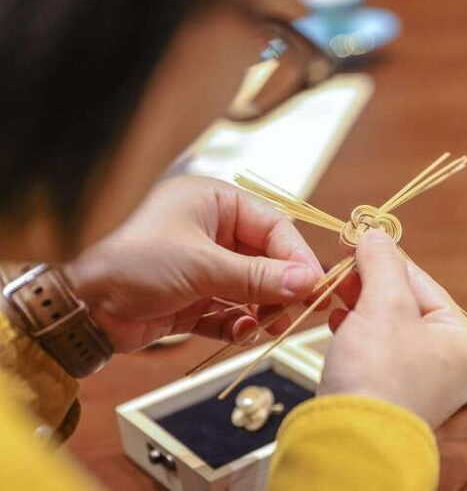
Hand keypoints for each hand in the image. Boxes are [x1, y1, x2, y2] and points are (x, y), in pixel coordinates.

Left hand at [65, 176, 322, 351]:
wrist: (84, 309)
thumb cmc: (136, 266)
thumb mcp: (204, 266)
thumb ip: (259, 276)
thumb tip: (309, 282)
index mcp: (213, 203)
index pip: (272, 225)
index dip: (296, 254)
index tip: (315, 283)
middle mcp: (211, 230)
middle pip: (265, 257)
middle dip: (281, 285)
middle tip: (301, 309)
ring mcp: (203, 264)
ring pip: (250, 286)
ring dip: (262, 307)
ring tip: (270, 325)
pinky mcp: (194, 297)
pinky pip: (230, 308)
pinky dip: (238, 322)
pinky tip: (241, 331)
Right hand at [318, 229, 466, 427]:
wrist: (350, 442)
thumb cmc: (377, 375)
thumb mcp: (383, 305)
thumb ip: (382, 263)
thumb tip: (375, 233)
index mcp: (460, 340)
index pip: (422, 282)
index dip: (385, 258)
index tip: (356, 240)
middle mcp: (446, 361)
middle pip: (404, 303)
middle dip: (368, 283)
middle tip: (339, 267)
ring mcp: (418, 379)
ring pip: (386, 325)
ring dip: (358, 304)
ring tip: (333, 292)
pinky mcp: (389, 391)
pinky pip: (375, 348)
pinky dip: (355, 330)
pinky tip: (336, 321)